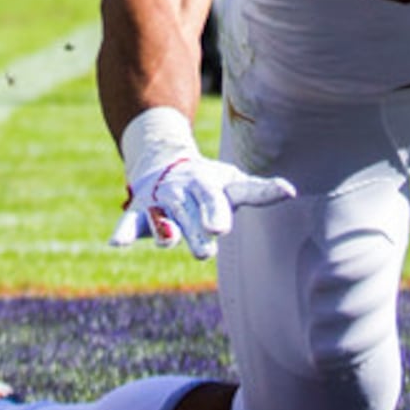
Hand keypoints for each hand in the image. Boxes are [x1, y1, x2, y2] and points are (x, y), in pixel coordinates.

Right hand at [109, 107, 297, 259]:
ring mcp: (162, 199)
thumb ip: (258, 191)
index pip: (230, 193)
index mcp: (212, 184)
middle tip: (214, 235)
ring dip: (167, 229)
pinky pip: (130, 221)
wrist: (164, 165)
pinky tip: (118, 244)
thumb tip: (292, 190)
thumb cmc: (208, 183)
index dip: (238, 203)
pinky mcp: (140, 211)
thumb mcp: (232, 184)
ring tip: (168, 242)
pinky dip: (123, 232)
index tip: (251, 211)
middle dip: (204, 219)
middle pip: (197, 207)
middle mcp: (187, 189)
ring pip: (166, 216)